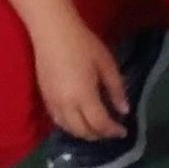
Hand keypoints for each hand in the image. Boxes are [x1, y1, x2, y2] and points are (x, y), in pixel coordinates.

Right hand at [28, 2, 128, 142]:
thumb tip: (124, 110)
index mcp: (84, 96)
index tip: (123, 132)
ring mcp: (53, 103)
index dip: (112, 131)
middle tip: (111, 131)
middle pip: (83, 132)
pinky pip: (57, 121)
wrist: (52, 32)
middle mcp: (66, 105)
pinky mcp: (44, 98)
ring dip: (84, 133)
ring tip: (97, 128)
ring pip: (68, 129)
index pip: (99, 124)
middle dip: (99, 135)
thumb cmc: (83, 44)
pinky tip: (79, 120)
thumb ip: (116, 89)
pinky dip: (70, 126)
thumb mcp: (106, 64)